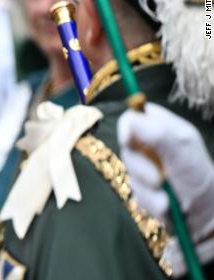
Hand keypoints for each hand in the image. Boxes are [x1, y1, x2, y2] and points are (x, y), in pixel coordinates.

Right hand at [117, 102, 213, 242]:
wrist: (208, 213)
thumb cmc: (199, 174)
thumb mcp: (183, 148)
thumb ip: (157, 133)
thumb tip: (130, 121)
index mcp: (160, 128)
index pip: (132, 118)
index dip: (126, 127)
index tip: (127, 141)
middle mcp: (150, 147)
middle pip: (126, 149)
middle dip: (141, 170)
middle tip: (158, 180)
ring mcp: (145, 168)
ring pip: (131, 175)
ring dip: (149, 191)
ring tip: (168, 199)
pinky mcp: (144, 189)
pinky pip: (136, 195)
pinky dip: (151, 203)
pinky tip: (166, 205)